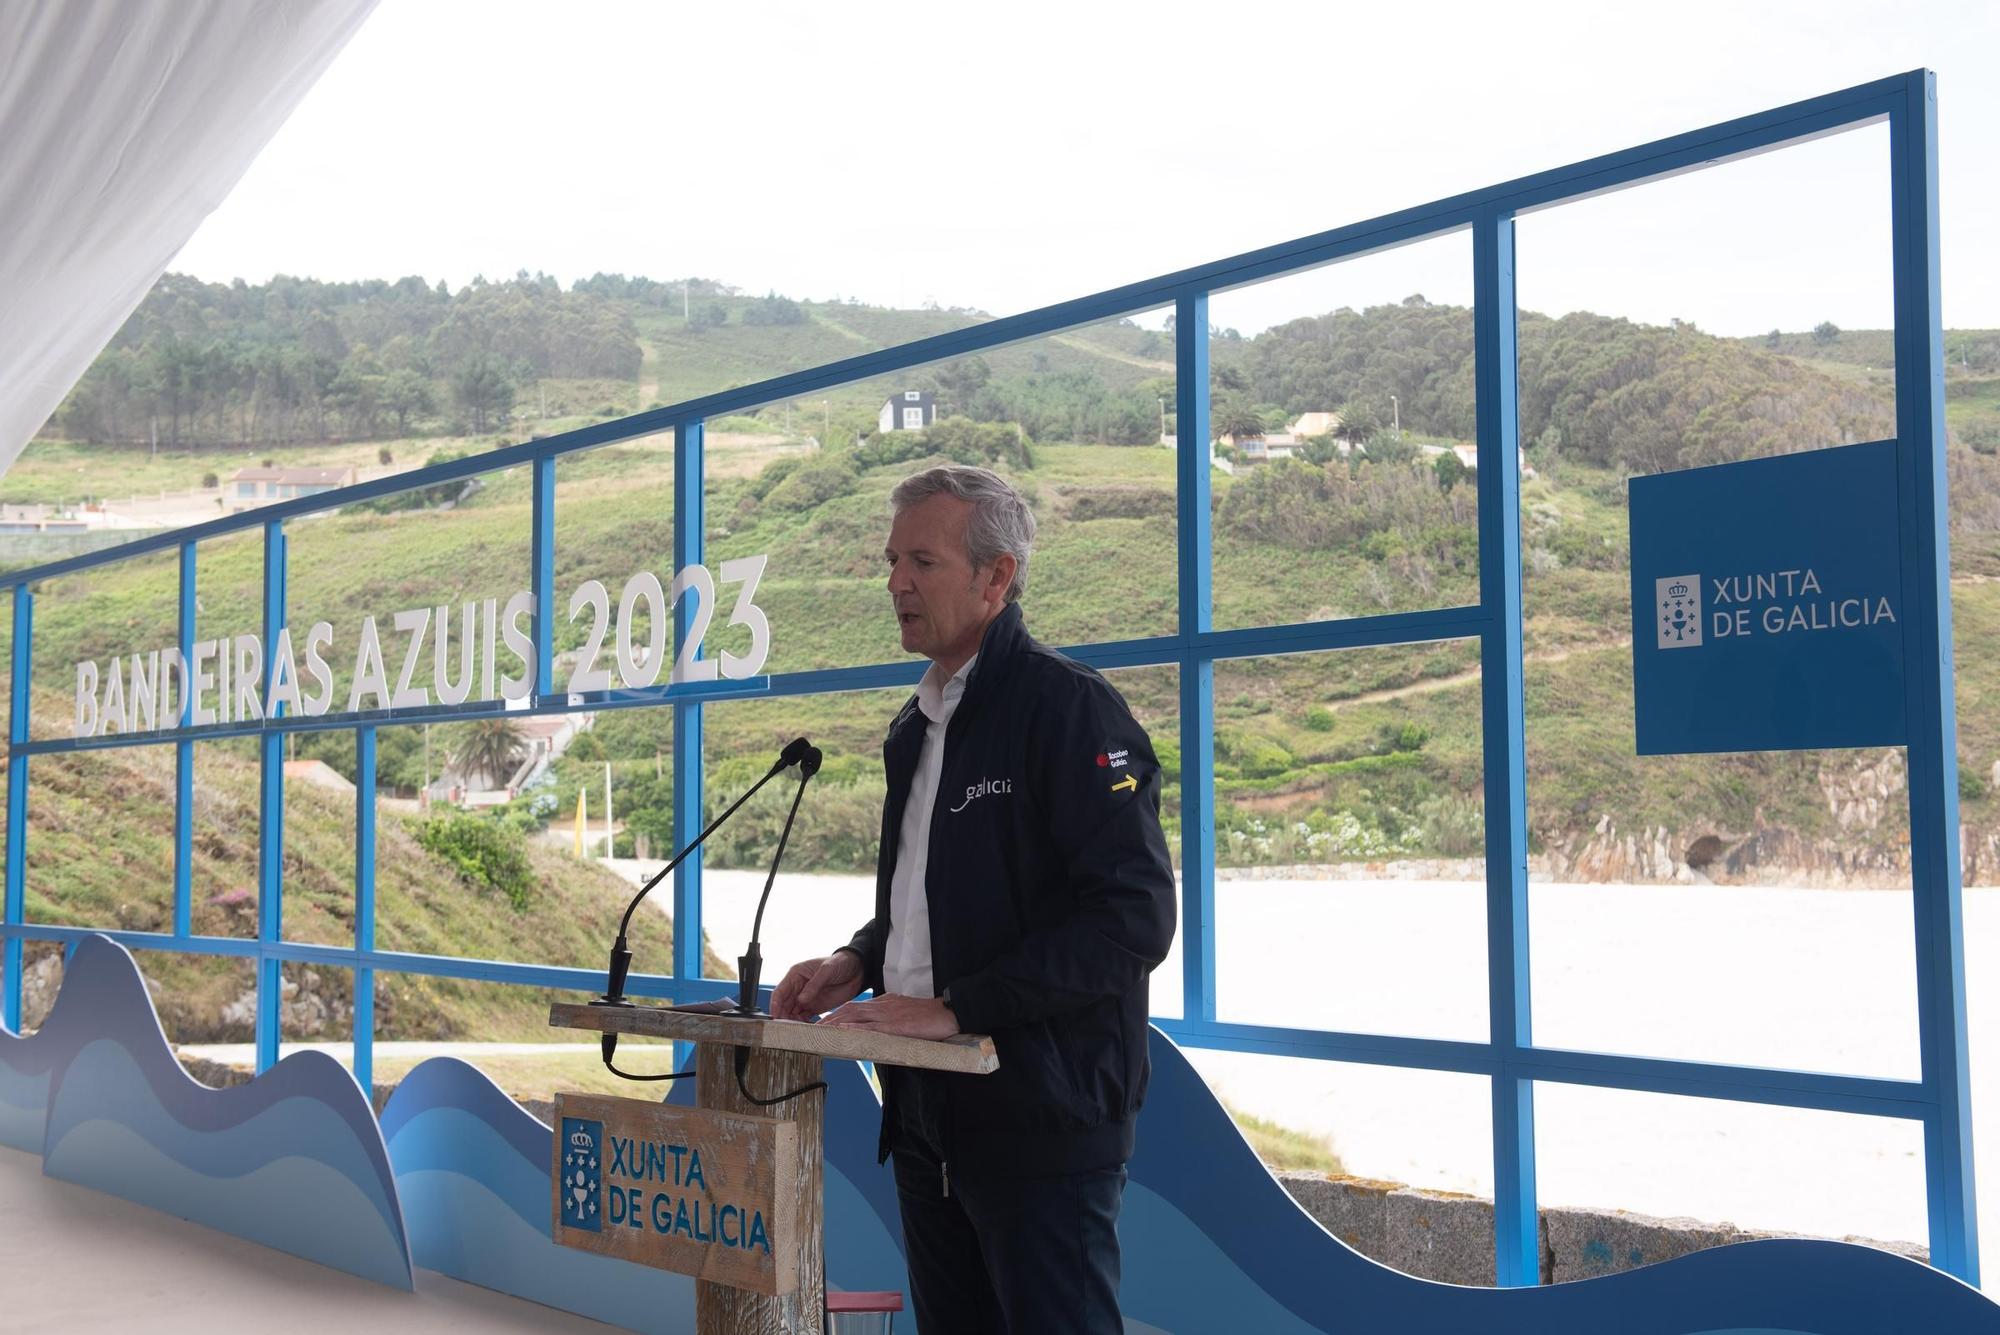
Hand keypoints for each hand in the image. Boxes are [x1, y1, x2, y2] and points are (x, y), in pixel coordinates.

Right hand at [770, 951, 864, 1020]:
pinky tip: (805, 1029)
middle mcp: (798, 988)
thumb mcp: (827, 970)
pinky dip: (803, 1024)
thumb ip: (814, 984)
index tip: (776, 1015)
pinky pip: (804, 1018)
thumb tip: (801, 1000)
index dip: (776, 1004)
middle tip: (785, 1028)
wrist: (857, 970)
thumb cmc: (840, 963)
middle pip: (784, 1005)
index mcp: (796, 975)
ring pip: (792, 1013)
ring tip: (795, 1030)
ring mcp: (806, 998)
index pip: (780, 992)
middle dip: (783, 1017)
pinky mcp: (815, 1007)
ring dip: (792, 1022)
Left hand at [821, 994, 959, 1039]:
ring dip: (835, 1023)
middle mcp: (882, 1006)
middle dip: (829, 1019)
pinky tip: (842, 1031)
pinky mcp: (896, 1026)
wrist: (948, 1012)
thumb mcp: (905, 1013)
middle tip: (811, 1028)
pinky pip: (871, 1027)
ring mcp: (888, 1015)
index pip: (854, 1007)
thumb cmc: (929, 1016)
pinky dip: (855, 1028)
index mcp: (884, 1003)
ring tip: (819, 1030)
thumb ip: (889, 1018)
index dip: (836, 1015)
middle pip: (849, 1010)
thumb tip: (876, 1029)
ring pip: (856, 1017)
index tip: (822, 1022)